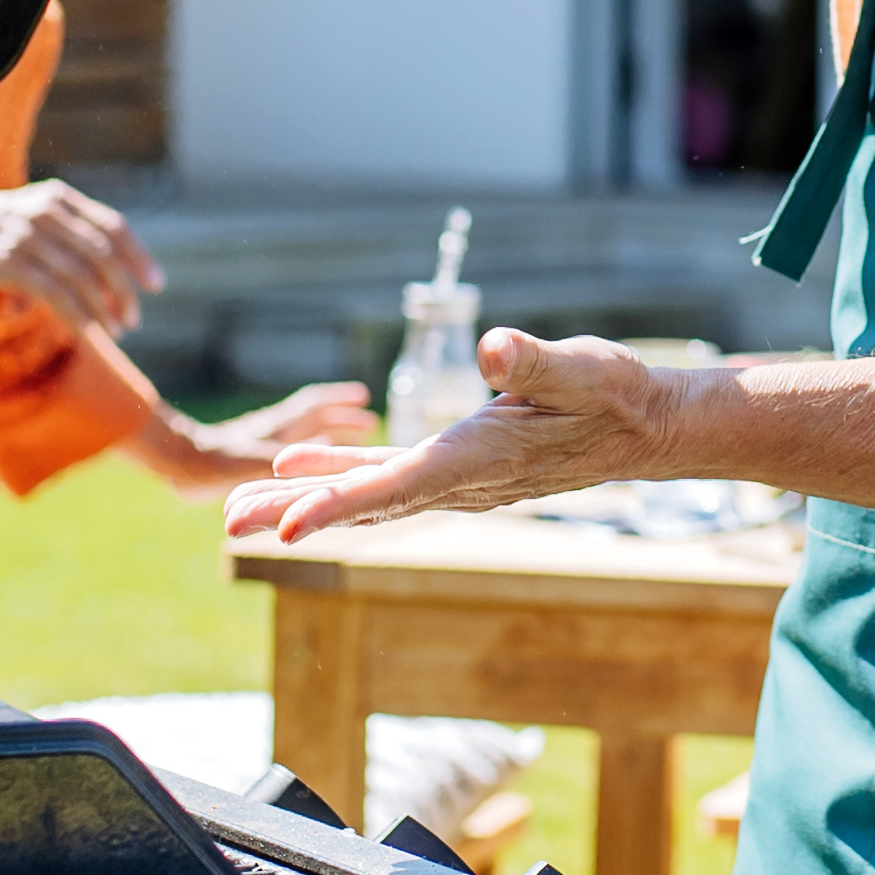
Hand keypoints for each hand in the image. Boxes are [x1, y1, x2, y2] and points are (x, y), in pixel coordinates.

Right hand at [0, 181, 161, 339]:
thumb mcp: (30, 213)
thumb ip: (68, 229)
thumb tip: (107, 263)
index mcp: (59, 199)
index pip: (114, 228)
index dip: (140, 257)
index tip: (156, 284)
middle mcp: (48, 215)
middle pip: (105, 256)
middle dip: (126, 290)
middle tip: (135, 316)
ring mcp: (29, 239)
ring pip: (83, 279)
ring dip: (104, 309)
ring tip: (116, 331)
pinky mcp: (11, 265)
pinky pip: (57, 296)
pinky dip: (79, 317)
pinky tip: (88, 333)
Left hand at [144, 381, 374, 494]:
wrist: (175, 463)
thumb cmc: (210, 463)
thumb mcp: (252, 460)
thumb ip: (289, 457)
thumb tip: (329, 448)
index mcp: (279, 428)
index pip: (314, 408)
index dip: (339, 403)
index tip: (363, 398)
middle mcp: (274, 433)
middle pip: (313, 419)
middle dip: (340, 419)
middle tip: (367, 422)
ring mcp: (262, 444)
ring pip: (301, 434)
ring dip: (325, 434)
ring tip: (348, 441)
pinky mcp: (251, 459)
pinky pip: (287, 451)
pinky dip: (305, 454)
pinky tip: (307, 468)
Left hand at [224, 330, 678, 541]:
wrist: (646, 429)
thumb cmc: (617, 393)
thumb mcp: (582, 367)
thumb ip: (535, 362)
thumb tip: (496, 348)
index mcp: (478, 460)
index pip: (397, 489)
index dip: (338, 505)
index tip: (286, 527)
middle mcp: (458, 481)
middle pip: (362, 505)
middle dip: (293, 514)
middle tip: (228, 524)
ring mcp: (454, 479)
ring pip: (364, 497)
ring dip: (301, 502)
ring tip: (240, 510)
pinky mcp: (455, 466)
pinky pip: (384, 479)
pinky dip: (339, 478)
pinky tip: (298, 470)